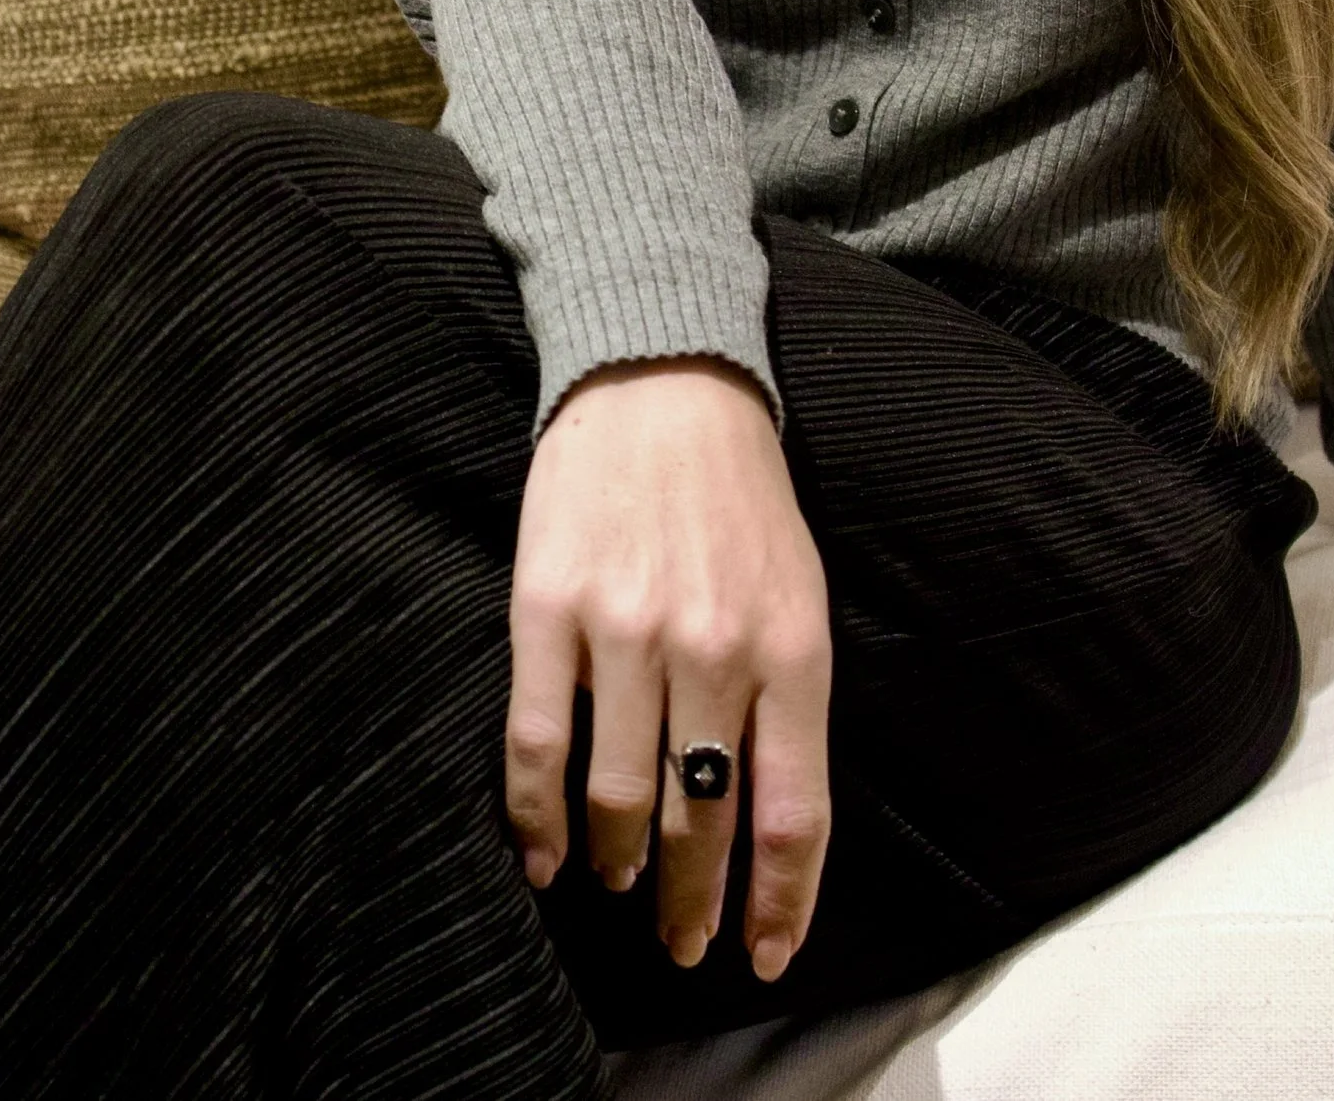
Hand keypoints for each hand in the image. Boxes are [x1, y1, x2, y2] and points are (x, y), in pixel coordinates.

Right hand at [506, 357, 832, 981]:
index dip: (780, 902)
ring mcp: (626, 629)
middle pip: (703, 820)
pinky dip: (537, 820)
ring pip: (620, 795)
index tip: (767, 953)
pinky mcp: (548, 608)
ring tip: (618, 885)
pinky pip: (539, 743)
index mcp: (790, 647)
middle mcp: (712, 647)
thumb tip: (768, 819)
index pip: (793, 810)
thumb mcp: (797, 591)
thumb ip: (788, 699)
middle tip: (683, 944)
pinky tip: (542, 857)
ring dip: (619, 864)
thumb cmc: (737, 497)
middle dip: (693, 902)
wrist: (663, 381)